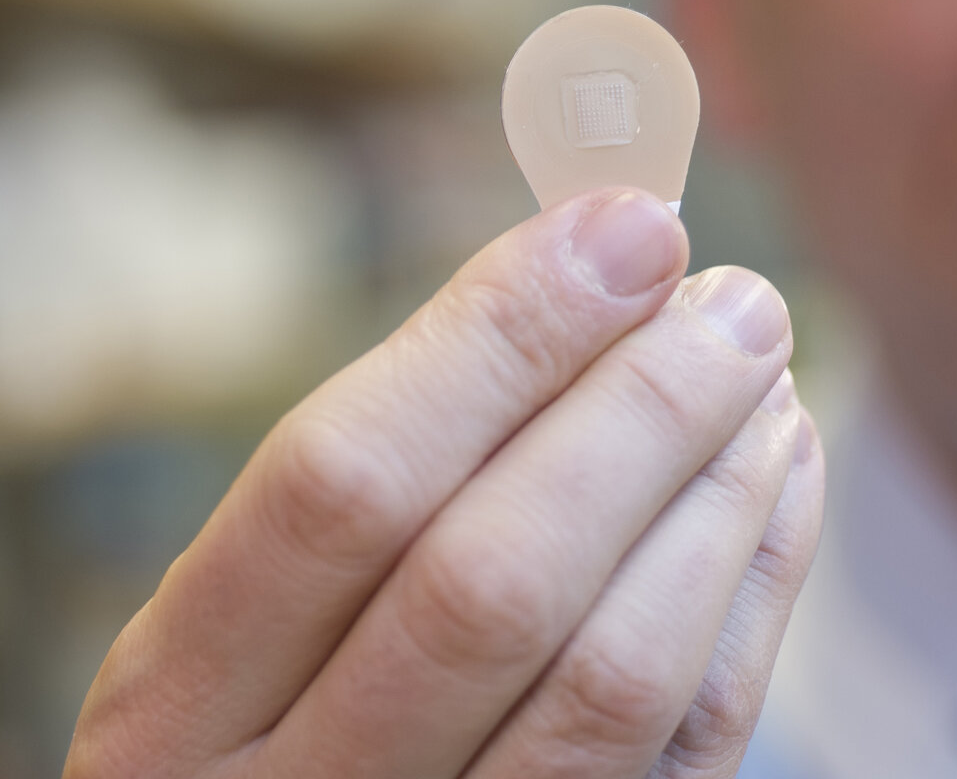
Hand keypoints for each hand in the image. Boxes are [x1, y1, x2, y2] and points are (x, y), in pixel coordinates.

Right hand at [64, 188, 824, 777]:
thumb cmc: (287, 700)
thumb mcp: (261, 599)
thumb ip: (397, 453)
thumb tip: (600, 261)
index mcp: (178, 704)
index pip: (341, 484)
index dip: (499, 339)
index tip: (624, 229)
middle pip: (493, 583)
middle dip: (641, 412)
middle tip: (736, 300)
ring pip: (613, 677)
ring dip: (717, 495)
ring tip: (763, 377)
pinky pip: (695, 740)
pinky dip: (756, 587)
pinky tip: (777, 475)